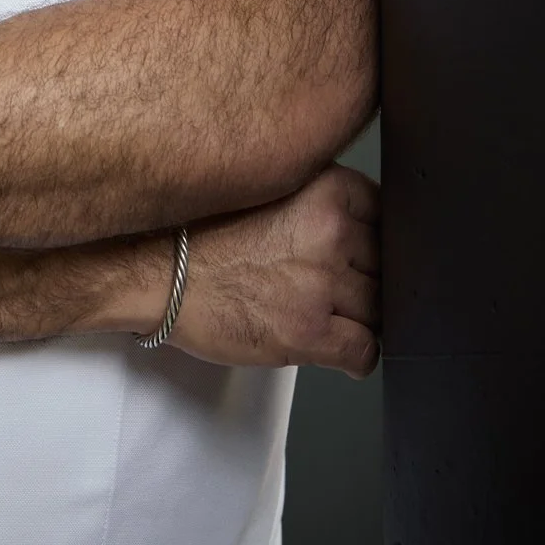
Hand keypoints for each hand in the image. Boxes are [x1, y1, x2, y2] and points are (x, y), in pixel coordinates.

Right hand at [166, 165, 380, 375]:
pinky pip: (366, 351)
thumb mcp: (270, 187)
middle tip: (335, 286)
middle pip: (385, 263)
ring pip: (380, 308)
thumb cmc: (202, 232)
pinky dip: (357, 356)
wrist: (159, 272)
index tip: (357, 250)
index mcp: (324, 187)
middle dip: (365, 278)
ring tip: (331, 317)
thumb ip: (317, 198)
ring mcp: (322, 282)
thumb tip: (360, 224)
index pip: (384, 213)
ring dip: (359, 317)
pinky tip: (339, 349)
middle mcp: (330, 230)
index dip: (370, 236)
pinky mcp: (311, 331)